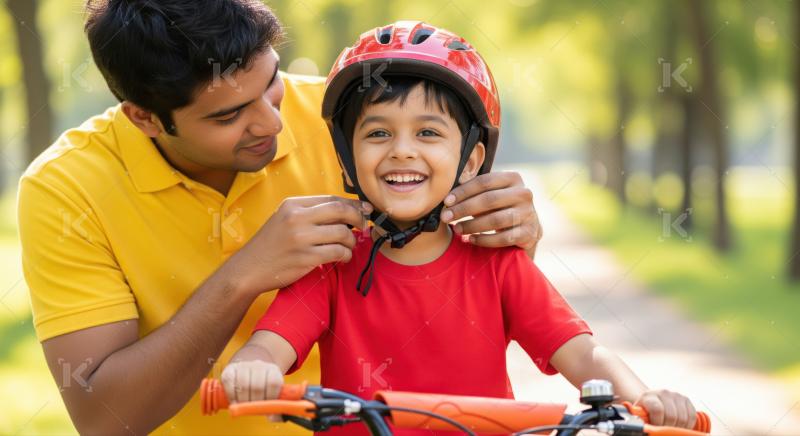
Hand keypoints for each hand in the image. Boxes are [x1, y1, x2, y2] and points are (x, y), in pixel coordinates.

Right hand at [221, 360, 283, 403]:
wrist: (248, 372)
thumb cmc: (262, 388)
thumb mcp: (272, 394)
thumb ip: (275, 407)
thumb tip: (273, 417)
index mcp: (273, 370)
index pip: (273, 383)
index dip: (270, 398)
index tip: (266, 408)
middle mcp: (259, 365)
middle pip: (258, 386)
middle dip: (254, 402)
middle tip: (252, 409)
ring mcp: (244, 365)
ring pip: (243, 385)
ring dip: (243, 401)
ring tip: (243, 406)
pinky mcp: (230, 368)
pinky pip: (229, 382)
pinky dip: (231, 395)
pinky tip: (234, 402)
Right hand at [228, 195, 371, 295]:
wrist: (248, 268)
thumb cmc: (271, 245)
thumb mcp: (285, 219)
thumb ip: (311, 213)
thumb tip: (348, 210)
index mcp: (293, 204)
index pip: (332, 199)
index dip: (352, 204)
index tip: (364, 210)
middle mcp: (297, 217)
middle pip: (341, 211)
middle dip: (358, 218)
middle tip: (364, 227)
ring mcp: (301, 238)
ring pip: (342, 233)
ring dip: (352, 241)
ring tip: (349, 246)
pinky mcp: (305, 258)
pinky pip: (338, 252)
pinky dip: (346, 255)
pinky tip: (343, 258)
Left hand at [441, 172, 541, 255]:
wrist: (527, 228)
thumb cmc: (501, 207)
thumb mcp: (491, 193)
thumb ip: (474, 189)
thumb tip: (449, 185)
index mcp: (513, 178)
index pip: (484, 182)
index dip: (463, 191)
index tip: (446, 201)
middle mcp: (524, 193)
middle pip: (488, 200)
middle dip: (463, 209)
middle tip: (446, 217)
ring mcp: (528, 214)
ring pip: (495, 220)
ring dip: (472, 226)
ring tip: (457, 229)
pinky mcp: (529, 233)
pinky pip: (502, 238)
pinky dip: (484, 240)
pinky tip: (470, 239)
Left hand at [635, 389, 696, 428]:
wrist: (653, 400)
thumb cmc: (645, 411)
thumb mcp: (640, 415)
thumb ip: (641, 420)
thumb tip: (645, 429)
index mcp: (649, 396)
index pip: (657, 410)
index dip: (658, 423)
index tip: (656, 428)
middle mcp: (664, 393)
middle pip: (671, 416)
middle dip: (668, 427)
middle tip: (664, 430)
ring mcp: (676, 395)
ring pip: (682, 418)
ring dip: (678, 427)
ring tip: (670, 428)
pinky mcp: (686, 399)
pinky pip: (692, 416)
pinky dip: (687, 425)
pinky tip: (679, 425)